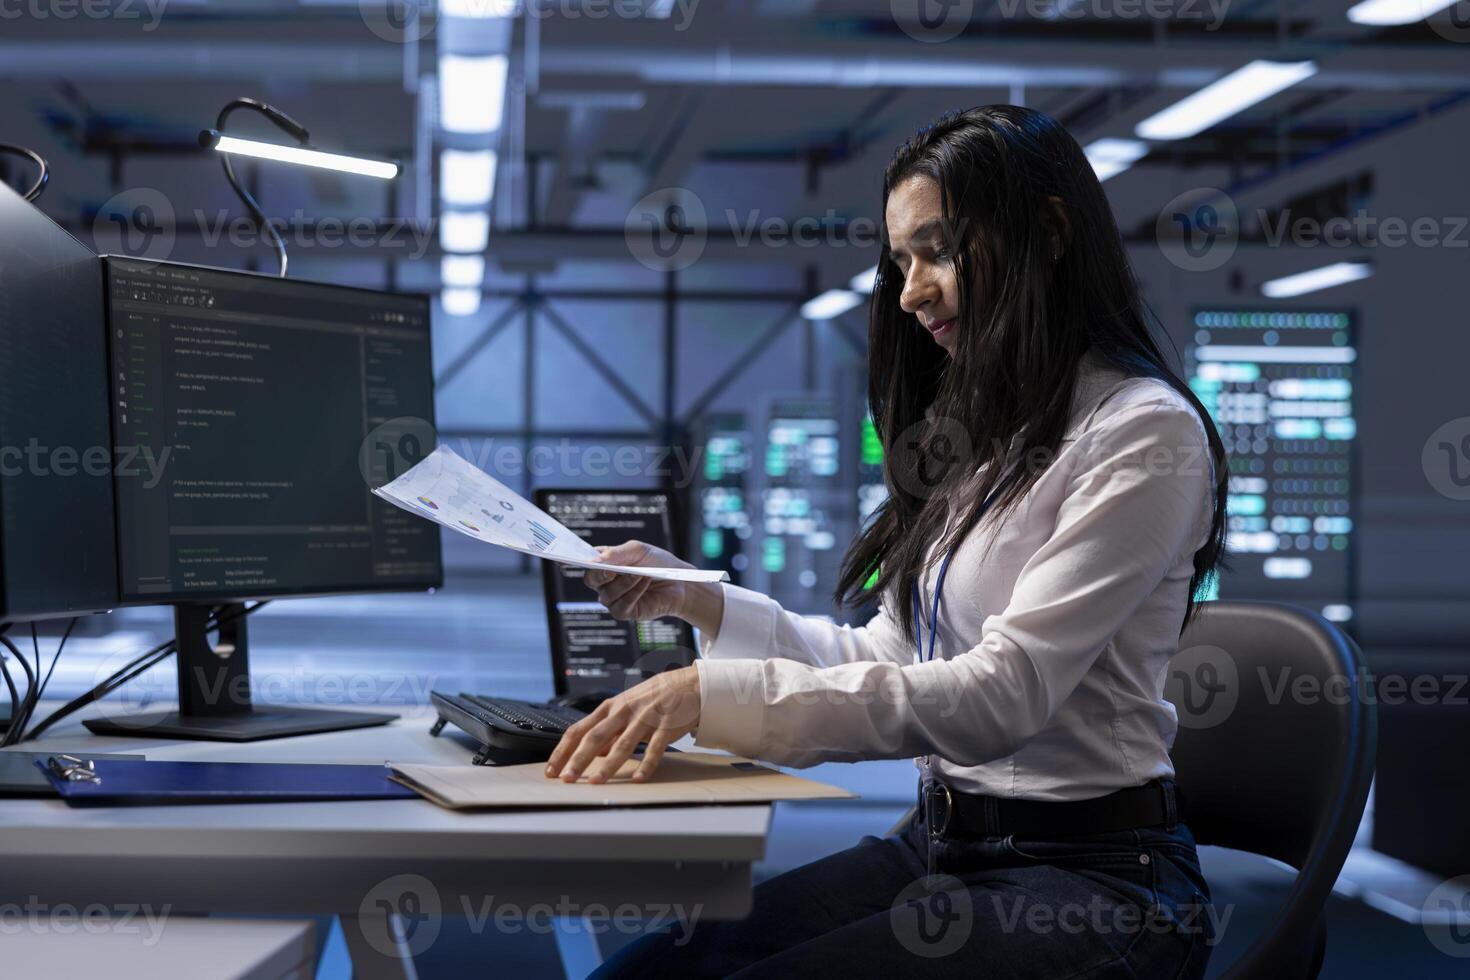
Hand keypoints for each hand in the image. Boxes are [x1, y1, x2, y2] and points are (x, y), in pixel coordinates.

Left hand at [544, 665, 701, 782]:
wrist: (689, 684)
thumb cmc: (655, 697)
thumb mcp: (626, 708)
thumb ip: (609, 730)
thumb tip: (592, 753)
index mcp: (610, 708)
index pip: (578, 730)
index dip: (563, 751)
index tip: (553, 770)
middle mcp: (624, 712)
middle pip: (595, 737)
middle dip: (578, 759)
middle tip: (567, 779)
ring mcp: (645, 718)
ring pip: (622, 744)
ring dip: (608, 765)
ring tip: (596, 782)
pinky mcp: (666, 726)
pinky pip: (654, 749)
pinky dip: (646, 765)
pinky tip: (638, 779)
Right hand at [582, 540, 692, 621]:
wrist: (679, 582)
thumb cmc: (657, 563)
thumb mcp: (638, 550)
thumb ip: (617, 553)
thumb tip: (597, 560)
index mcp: (605, 564)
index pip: (587, 563)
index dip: (586, 562)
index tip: (594, 561)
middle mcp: (606, 582)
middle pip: (591, 580)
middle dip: (601, 575)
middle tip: (613, 571)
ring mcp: (614, 598)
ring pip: (607, 594)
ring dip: (625, 583)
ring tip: (642, 574)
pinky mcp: (624, 612)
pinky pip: (621, 606)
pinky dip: (634, 593)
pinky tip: (646, 583)